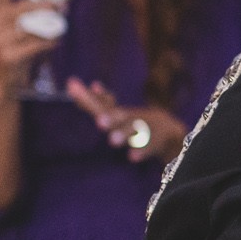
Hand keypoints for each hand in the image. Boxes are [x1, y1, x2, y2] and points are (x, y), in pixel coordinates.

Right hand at [0, 0, 60, 95]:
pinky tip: (57, 42)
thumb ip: (35, 15)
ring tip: (61, 28)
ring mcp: (0, 41)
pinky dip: (50, 43)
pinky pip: (37, 44)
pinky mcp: (9, 56)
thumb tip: (63, 2)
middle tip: (63, 5)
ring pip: (34, 27)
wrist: (8, 81)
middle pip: (24, 7)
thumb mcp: (22, 29)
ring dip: (52, 27)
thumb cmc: (20, 49)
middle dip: (47, 5)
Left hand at [65, 79, 186, 161]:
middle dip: (110, 118)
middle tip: (99, 122)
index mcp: (119, 113)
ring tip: (112, 141)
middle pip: (120, 117)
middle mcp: (131, 118)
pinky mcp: (158, 142)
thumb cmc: (136, 122)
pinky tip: (132, 157)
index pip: (102, 105)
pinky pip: (150, 147)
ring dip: (124, 134)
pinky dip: (142, 151)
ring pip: (135, 131)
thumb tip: (71, 83)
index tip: (72, 87)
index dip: (86, 98)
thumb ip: (95, 101)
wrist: (170, 129)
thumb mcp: (117, 112)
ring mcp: (145, 129)